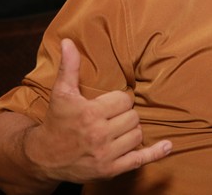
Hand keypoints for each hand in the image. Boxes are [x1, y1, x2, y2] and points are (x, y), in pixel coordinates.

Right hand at [24, 39, 171, 182]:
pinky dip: (155, 153)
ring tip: (116, 130)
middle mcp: (99, 135)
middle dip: (125, 115)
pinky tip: (167, 146)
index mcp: (90, 114)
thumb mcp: (61, 93)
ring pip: (137, 135)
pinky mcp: (110, 170)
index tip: (106, 105)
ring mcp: (105, 155)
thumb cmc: (56, 121)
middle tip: (111, 118)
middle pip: (133, 117)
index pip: (123, 100)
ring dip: (131, 131)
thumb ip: (69, 67)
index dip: (117, 101)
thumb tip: (68, 41)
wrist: (44, 157)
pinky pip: (139, 160)